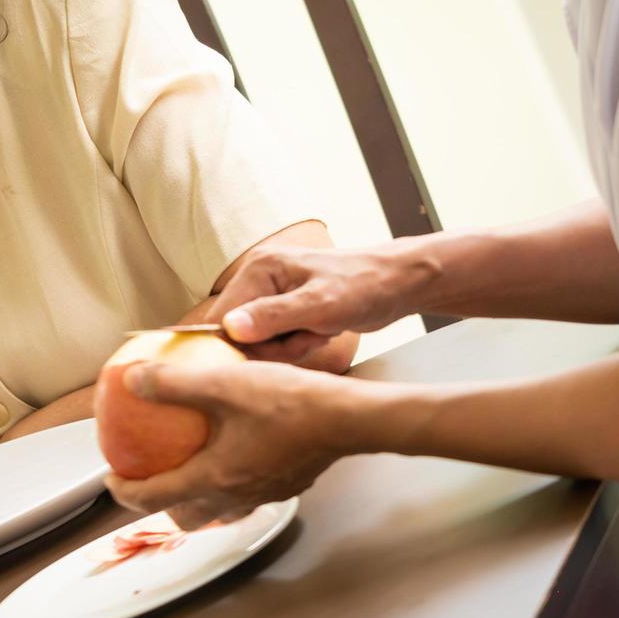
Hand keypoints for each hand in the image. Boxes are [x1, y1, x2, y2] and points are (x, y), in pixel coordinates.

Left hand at [104, 360, 356, 528]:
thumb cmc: (291, 404)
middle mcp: (238, 495)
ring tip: (194, 465)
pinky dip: (232, 478)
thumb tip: (133, 379)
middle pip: (188, 516)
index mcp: (214, 479)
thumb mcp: (222, 384)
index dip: (124, 491)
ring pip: (221, 507)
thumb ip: (174, 383)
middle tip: (151, 478)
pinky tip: (239, 446)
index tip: (111, 478)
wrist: (349, 418)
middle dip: (163, 504)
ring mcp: (265, 493)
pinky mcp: (288, 483)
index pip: (154, 497)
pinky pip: (250, 490)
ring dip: (200, 494)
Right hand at [215, 242, 422, 352]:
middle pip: (239, 333)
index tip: (278, 349)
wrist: (397, 284)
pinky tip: (319, 332)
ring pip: (259, 342)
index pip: (222, 318)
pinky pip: (276, 341)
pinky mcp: (285, 310)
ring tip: (318, 332)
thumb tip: (229, 328)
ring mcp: (272, 295)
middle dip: (274, 347)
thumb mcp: (319, 306)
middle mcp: (259, 278)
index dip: (242, 344)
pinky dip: (297, 345)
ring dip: (289, 348)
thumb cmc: (363, 286)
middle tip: (308, 337)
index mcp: (259, 268)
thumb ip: (273, 317)